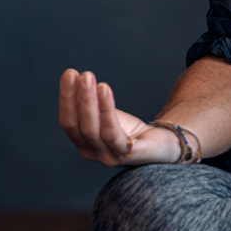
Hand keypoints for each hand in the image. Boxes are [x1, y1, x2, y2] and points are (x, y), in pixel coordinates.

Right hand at [59, 69, 180, 166]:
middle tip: (77, 74)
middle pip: (79, 126)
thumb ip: (91, 105)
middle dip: (76, 98)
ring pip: (94, 129)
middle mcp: (94, 152)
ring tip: (88, 79)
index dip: (67, 98)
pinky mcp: (128, 154)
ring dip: (89, 101)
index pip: (69, 122)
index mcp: (84, 144)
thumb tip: (75, 79)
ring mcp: (110, 156)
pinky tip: (104, 90)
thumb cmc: (132, 129)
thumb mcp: (108, 115)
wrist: (163, 143)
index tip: (69, 74)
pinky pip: (113, 133)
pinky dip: (106, 110)